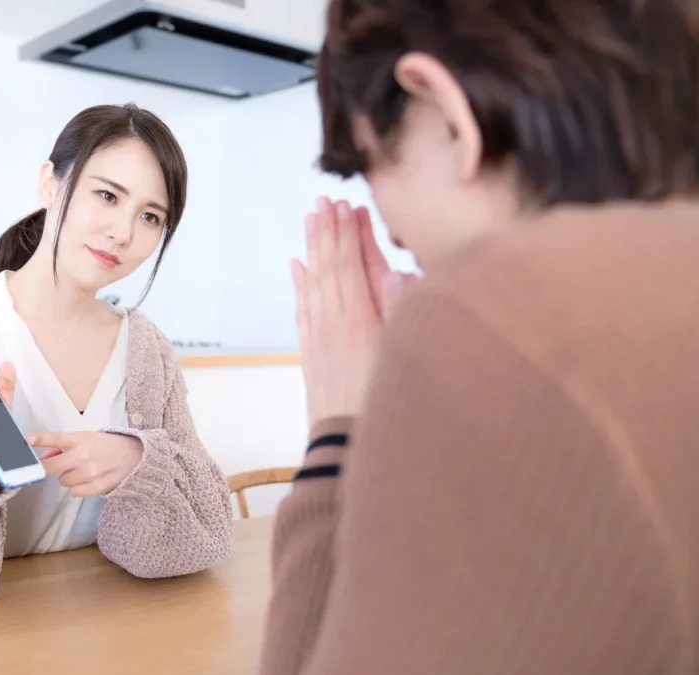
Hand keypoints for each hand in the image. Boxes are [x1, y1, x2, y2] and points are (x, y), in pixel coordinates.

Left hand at [27, 431, 142, 496]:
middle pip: (51, 467)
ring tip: (82, 469)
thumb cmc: (105, 445)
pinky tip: (87, 479)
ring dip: (68, 476)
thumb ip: (63, 446)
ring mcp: (90, 472)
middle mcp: (83, 455)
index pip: (55, 438)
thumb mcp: (85, 437)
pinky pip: (74, 492)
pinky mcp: (97, 486)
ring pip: (63, 481)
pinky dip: (78, 487)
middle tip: (61, 463)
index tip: (28, 440)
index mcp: (80, 439)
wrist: (133, 455)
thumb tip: (44, 457)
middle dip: (52, 466)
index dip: (40, 439)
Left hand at [292, 198, 413, 424]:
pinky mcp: (311, 354)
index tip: (347, 206)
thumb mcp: (402, 357)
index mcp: (359, 320)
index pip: (352, 265)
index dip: (349, 234)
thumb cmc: (384, 405)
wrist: (347, 448)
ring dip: (312, 250)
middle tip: (324, 201)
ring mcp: (319, 338)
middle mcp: (334, 323)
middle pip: (329, 267)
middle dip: (328, 232)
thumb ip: (400, 312)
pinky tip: (297, 267)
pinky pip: (303, 310)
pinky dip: (299, 285)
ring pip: (313, 283)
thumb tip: (396, 270)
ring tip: (310, 221)